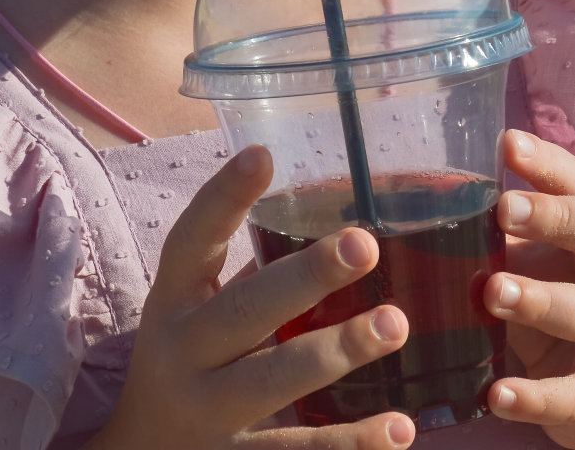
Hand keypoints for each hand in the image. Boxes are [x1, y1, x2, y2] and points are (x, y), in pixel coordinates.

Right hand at [91, 145, 417, 449]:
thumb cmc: (189, 366)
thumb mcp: (197, 315)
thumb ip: (255, 277)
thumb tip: (347, 220)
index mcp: (174, 303)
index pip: (190, 242)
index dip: (222, 198)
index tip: (262, 154)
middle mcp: (184, 354)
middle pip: (243, 311)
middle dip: (305, 277)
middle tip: (364, 245)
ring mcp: (207, 413)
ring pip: (272, 381)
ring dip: (337, 351)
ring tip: (395, 324)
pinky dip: (351, 443)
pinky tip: (400, 428)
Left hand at [483, 130, 574, 449]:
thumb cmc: (570, 307)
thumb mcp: (544, 263)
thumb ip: (507, 231)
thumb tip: (426, 193)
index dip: (553, 166)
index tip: (509, 144)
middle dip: (560, 218)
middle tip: (503, 208)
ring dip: (546, 301)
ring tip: (493, 293)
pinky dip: (540, 397)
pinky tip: (497, 394)